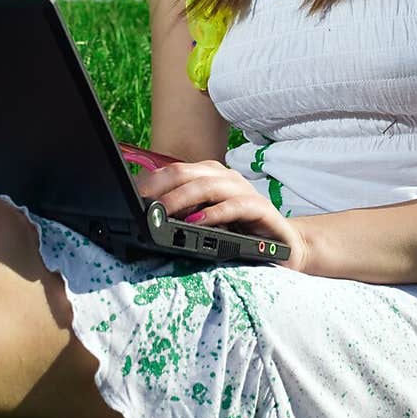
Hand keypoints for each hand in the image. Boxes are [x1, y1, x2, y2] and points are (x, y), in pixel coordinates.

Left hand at [135, 158, 307, 270]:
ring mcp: (244, 191)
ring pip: (208, 185)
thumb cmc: (240, 233)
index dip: (152, 180)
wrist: (284, 246)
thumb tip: (149, 213)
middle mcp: (226, 178)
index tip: (132, 194)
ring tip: (163, 210)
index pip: (175, 171)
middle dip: (161, 186)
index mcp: (210, 176)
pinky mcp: (261, 209)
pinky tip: (197, 222)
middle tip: (141, 202)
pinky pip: (235, 206)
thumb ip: (184, 213)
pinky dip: (214, 213)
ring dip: (182, 198)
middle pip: (187, 172)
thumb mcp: (206, 221)